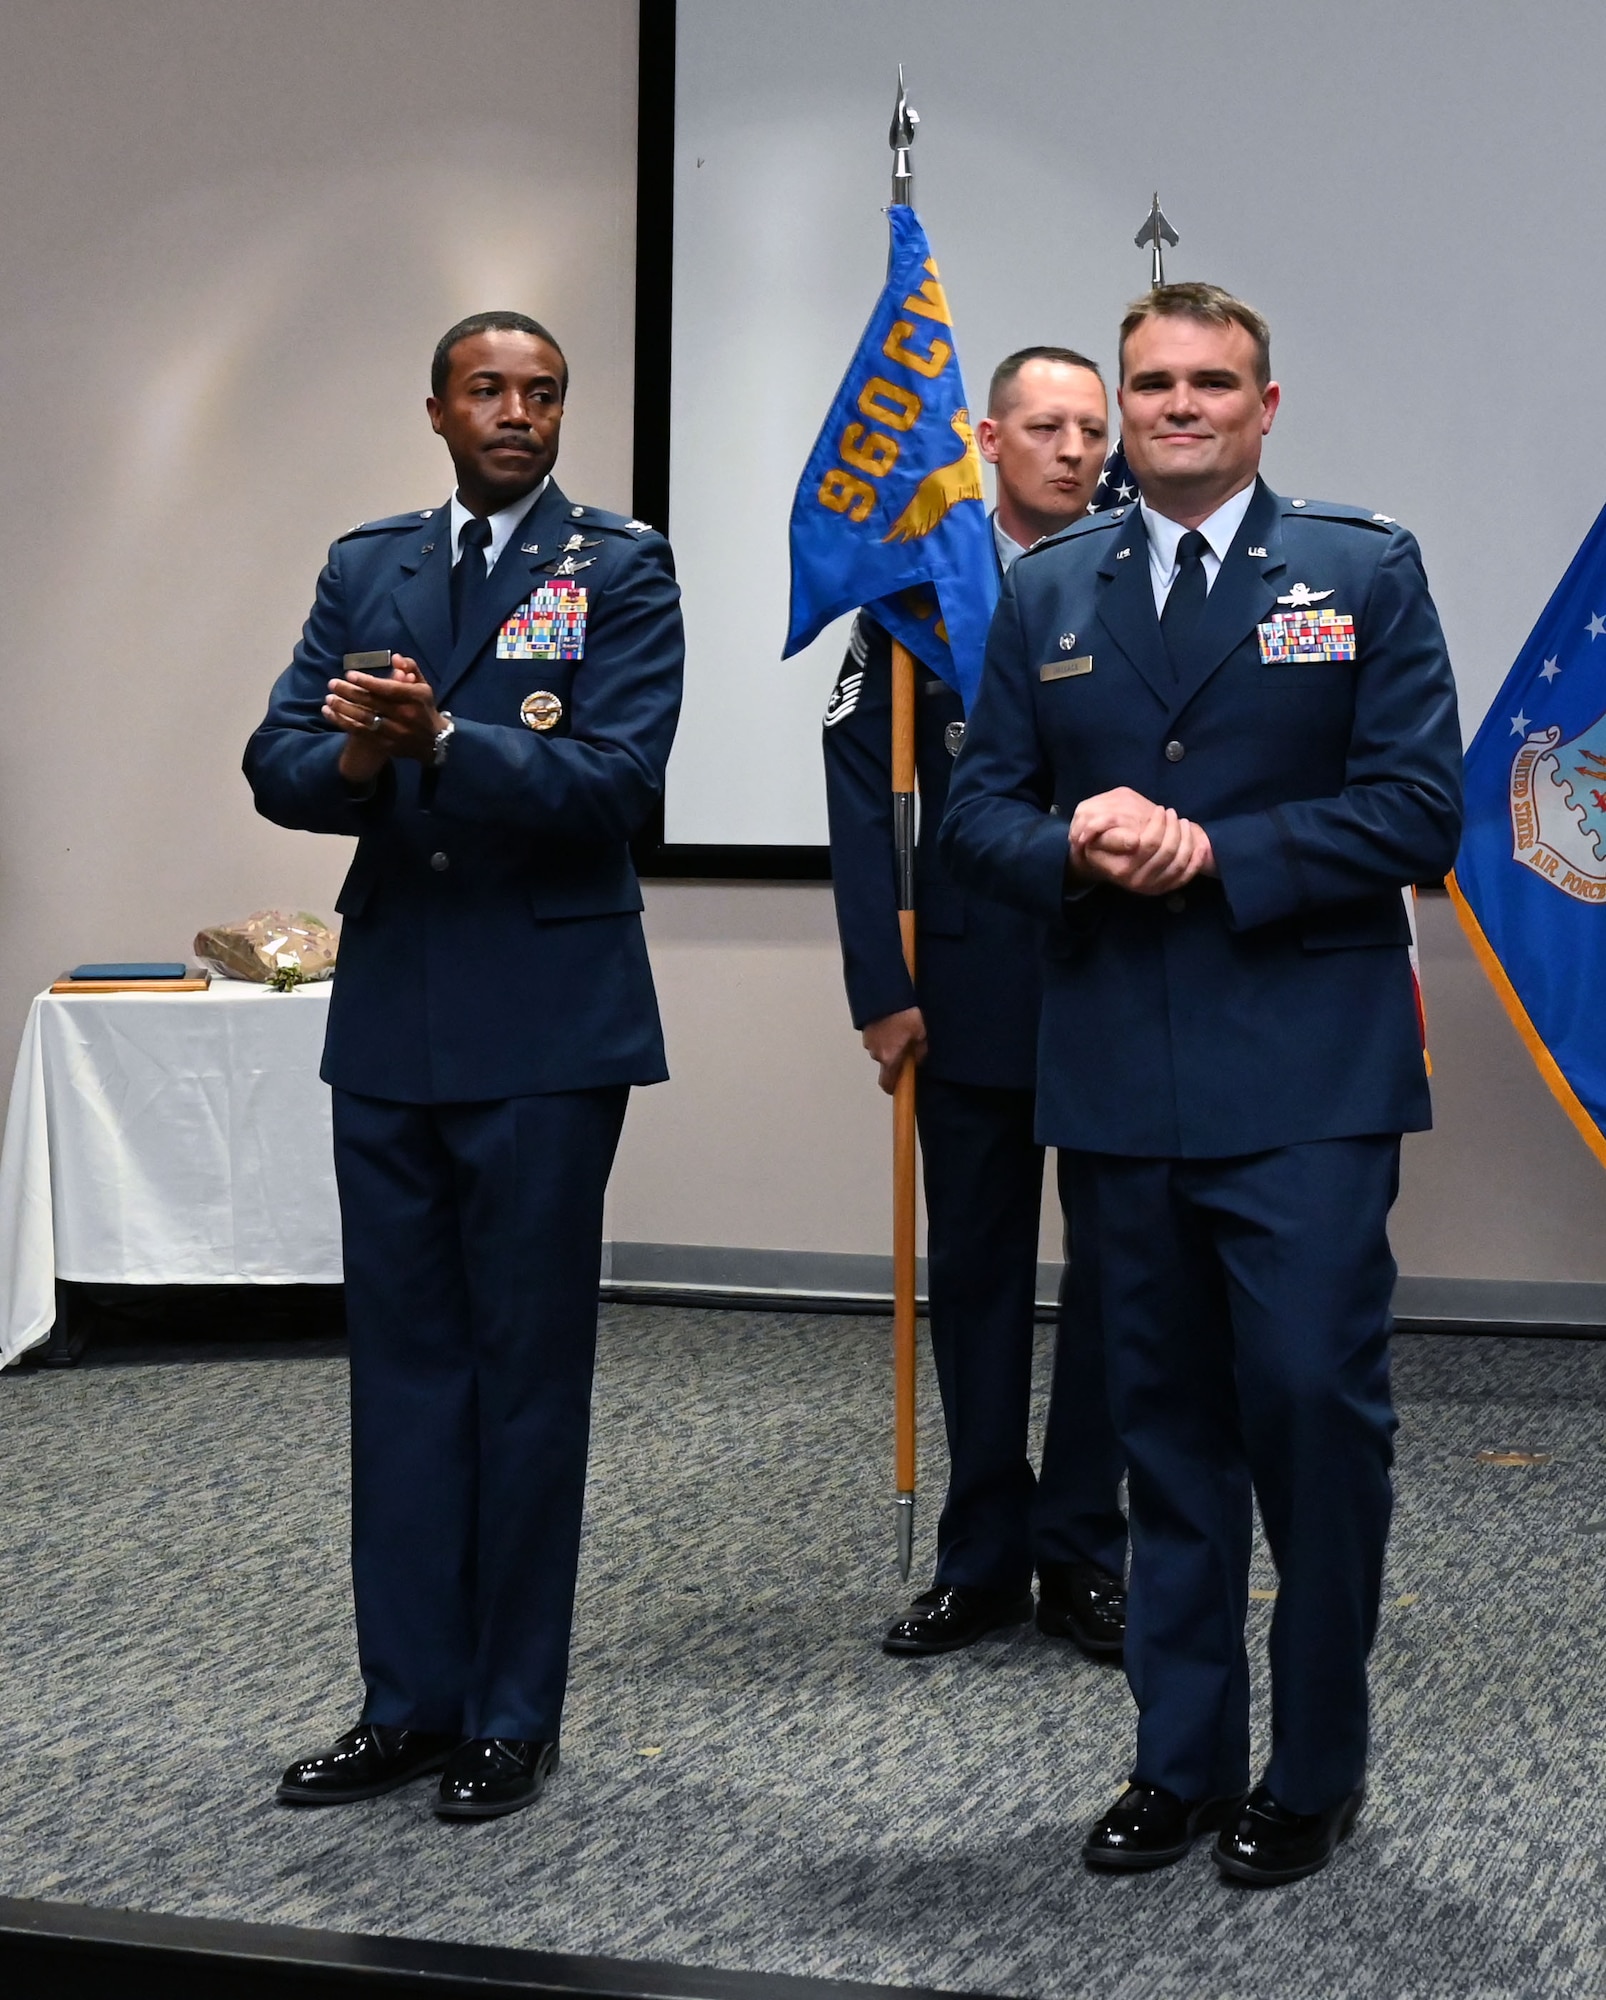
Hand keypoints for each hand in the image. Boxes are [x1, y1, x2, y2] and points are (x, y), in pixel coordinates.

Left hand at [324, 654, 442, 775]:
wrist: (434, 742)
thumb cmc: (424, 708)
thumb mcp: (423, 686)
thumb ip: (410, 668)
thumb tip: (395, 657)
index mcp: (415, 699)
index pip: (388, 689)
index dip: (368, 682)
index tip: (349, 674)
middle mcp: (405, 716)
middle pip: (373, 704)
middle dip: (350, 693)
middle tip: (332, 684)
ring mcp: (396, 733)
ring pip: (365, 720)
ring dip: (343, 709)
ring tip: (328, 699)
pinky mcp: (387, 746)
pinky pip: (361, 734)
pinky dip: (344, 723)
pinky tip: (330, 714)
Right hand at [862, 1006, 927, 1094]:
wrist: (885, 992)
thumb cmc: (905, 1015)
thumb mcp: (921, 1033)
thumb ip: (920, 1050)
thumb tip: (918, 1060)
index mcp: (890, 1058)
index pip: (887, 1084)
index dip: (893, 1087)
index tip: (900, 1085)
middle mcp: (876, 1053)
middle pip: (885, 1064)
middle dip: (895, 1058)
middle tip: (908, 1045)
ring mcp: (868, 1041)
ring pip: (880, 1049)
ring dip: (889, 1044)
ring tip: (900, 1029)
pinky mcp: (865, 1029)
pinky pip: (876, 1037)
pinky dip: (883, 1035)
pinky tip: (892, 1023)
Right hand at [1069, 789, 1214, 895]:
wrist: (1101, 864)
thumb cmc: (1100, 844)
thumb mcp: (1096, 835)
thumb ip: (1108, 832)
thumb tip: (1134, 842)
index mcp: (1122, 868)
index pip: (1148, 844)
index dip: (1158, 825)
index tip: (1159, 809)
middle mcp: (1137, 881)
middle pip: (1166, 851)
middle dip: (1173, 827)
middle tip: (1171, 812)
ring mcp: (1151, 887)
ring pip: (1178, 861)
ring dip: (1185, 838)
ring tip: (1182, 821)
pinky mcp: (1163, 889)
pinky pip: (1186, 875)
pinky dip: (1196, 859)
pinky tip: (1200, 843)